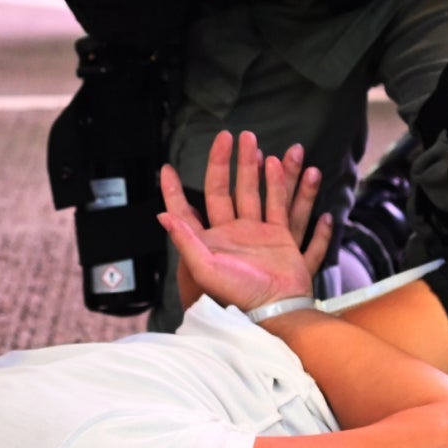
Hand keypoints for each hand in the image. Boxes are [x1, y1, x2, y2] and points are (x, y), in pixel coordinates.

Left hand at [157, 130, 331, 315]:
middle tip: (231, 136)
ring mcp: (257, 234)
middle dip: (227, 162)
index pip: (185, 209)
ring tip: (257, 144)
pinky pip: (281, 206)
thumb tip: (163, 215)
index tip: (166, 169)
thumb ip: (186, 240)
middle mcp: (231, 233)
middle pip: (225, 189)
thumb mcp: (205, 269)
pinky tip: (280, 166)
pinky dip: (283, 186)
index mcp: (208, 241)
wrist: (275, 310)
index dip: (174, 190)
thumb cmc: (237, 295)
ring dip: (256, 168)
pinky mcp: (280, 238)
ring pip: (255, 191)